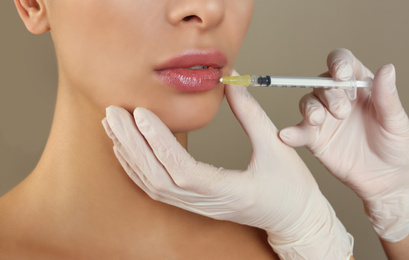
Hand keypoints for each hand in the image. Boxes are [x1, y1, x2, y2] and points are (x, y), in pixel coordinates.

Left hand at [102, 79, 351, 258]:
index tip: (141, 114)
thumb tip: (231, 81)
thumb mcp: (276, 146)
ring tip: (113, 126)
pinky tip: (127, 149)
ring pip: (153, 184)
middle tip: (114, 113)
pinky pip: (158, 188)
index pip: (182, 170)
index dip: (158, 142)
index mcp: (228, 191)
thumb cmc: (291, 188)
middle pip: (157, 177)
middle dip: (132, 145)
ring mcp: (198, 206)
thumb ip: (251, 113)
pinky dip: (139, 168)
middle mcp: (206, 202)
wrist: (295, 219)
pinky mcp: (195, 203)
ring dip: (130, 155)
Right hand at [280, 48, 408, 241]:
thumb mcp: (396, 121)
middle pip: (322, 83)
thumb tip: (387, 68)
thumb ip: (387, 97)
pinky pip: (299, 132)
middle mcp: (337, 98)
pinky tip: (287, 135)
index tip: (341, 75)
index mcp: (359, 86)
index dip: (338, 64)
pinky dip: (291, 132)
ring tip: (318, 120)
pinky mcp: (314, 138)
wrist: (386, 179)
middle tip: (342, 112)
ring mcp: (324, 119)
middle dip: (329, 94)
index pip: (342, 64)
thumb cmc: (396, 146)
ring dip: (310, 108)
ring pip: (307, 103)